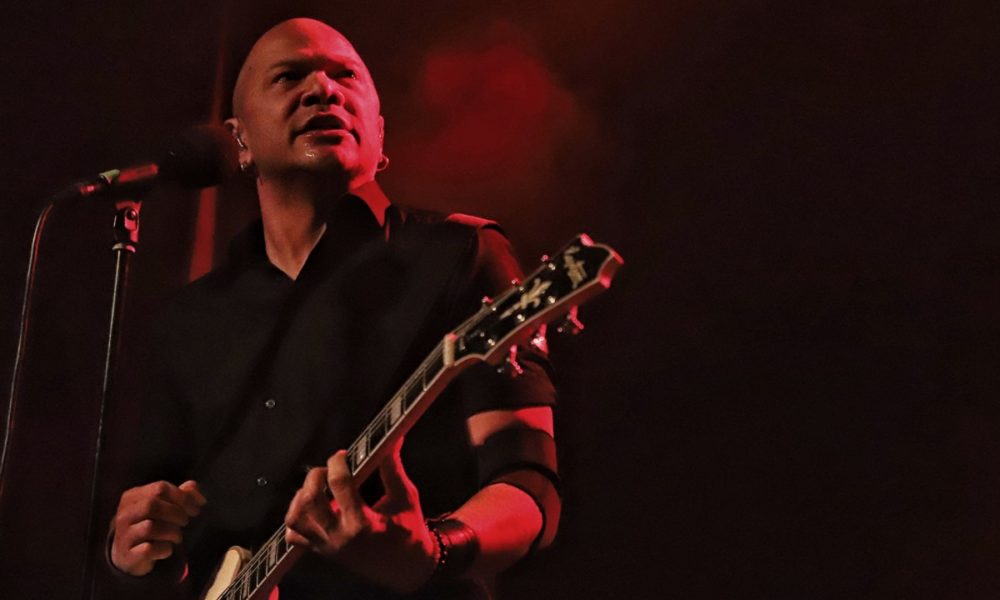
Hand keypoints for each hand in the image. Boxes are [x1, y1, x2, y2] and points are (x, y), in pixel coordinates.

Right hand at [110, 480, 205, 575]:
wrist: (129, 555)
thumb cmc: (151, 525)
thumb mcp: (164, 506)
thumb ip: (182, 494)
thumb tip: (194, 486)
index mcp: (133, 497)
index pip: (160, 488)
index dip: (183, 498)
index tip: (195, 509)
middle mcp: (124, 514)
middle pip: (152, 505)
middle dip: (176, 513)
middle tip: (185, 522)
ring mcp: (123, 535)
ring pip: (149, 527)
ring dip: (172, 532)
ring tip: (177, 536)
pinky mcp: (128, 555)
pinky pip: (148, 549)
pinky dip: (164, 549)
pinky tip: (167, 549)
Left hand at [284, 439, 437, 592]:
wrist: (405, 568)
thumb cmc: (408, 531)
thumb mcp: (405, 497)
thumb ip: (392, 468)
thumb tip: (391, 439)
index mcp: (362, 523)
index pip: (339, 483)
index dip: (338, 461)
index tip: (344, 454)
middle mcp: (339, 536)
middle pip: (310, 500)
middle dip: (316, 476)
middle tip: (328, 469)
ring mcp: (326, 546)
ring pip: (296, 518)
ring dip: (301, 496)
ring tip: (317, 487)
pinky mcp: (320, 551)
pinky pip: (294, 536)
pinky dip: (297, 518)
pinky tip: (313, 507)